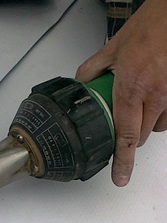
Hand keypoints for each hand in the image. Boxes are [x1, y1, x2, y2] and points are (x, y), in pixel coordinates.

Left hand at [76, 0, 166, 185]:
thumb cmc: (151, 25)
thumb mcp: (113, 47)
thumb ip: (93, 69)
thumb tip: (80, 85)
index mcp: (132, 88)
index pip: (125, 136)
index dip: (123, 161)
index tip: (120, 179)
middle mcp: (155, 95)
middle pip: (140, 135)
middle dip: (128, 134)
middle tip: (120, 118)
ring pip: (158, 126)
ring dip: (146, 122)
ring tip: (139, 100)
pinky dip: (161, 111)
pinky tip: (154, 94)